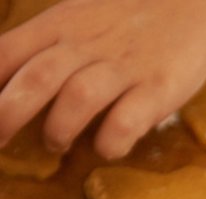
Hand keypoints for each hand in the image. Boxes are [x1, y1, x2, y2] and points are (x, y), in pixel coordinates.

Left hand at [0, 0, 205, 158]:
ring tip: (55, 144)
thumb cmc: (132, 13)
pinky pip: (126, 121)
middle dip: (9, 114)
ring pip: (77, 98)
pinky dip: (110, 142)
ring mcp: (124, 67)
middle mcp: (87, 44)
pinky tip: (107, 147)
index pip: (8, 52)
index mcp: (62, 24)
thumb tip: (15, 82)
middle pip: (37, 79)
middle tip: (1, 140)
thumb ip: (50, 43)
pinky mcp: (160, 88)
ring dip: (59, 128)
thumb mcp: (80, 15)